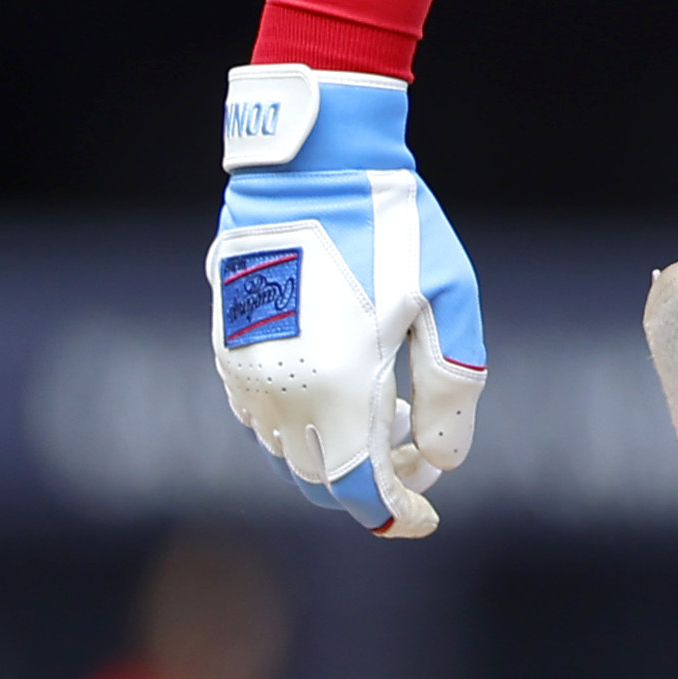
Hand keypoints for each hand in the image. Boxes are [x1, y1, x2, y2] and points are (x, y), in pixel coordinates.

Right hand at [208, 64, 483, 535]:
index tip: (428, 517)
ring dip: (335, 456)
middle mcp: (280, 391)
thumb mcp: (446, 303)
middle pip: (321, 482)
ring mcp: (244, 370)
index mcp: (336, 388)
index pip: (360, 491)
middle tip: (416, 460)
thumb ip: (450, 390)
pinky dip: (301, 427)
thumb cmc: (391, 225)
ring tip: (389, 417)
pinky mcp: (227, 345)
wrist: (309, 162)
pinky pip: (258, 416)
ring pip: (286, 452)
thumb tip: (441, 460)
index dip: (397, 514)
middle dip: (372, 486)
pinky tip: (341, 391)